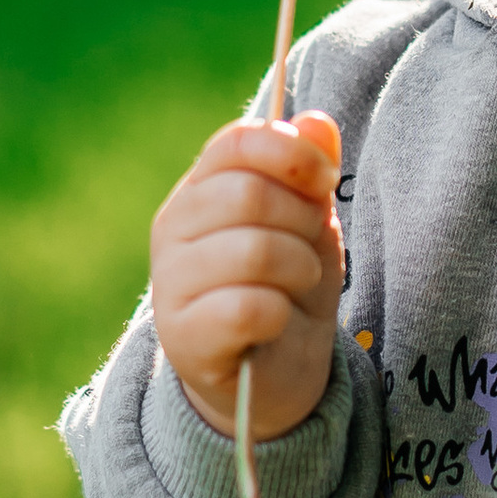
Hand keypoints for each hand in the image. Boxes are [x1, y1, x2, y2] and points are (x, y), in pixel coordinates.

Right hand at [150, 112, 343, 443]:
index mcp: (200, 188)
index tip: (326, 180)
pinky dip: (281, 312)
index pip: (235, 142)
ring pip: (253, 251)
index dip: (291, 153)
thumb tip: (316, 121)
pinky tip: (277, 321)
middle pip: (248, 194)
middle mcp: (173, 229)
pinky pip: (247, 307)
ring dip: (299, 268)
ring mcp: (170, 283)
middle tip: (310, 248)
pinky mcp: (183, 337)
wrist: (274, 376)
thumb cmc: (289, 286)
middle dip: (303, 220)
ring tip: (298, 285)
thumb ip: (311, 171)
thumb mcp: (311, 222)